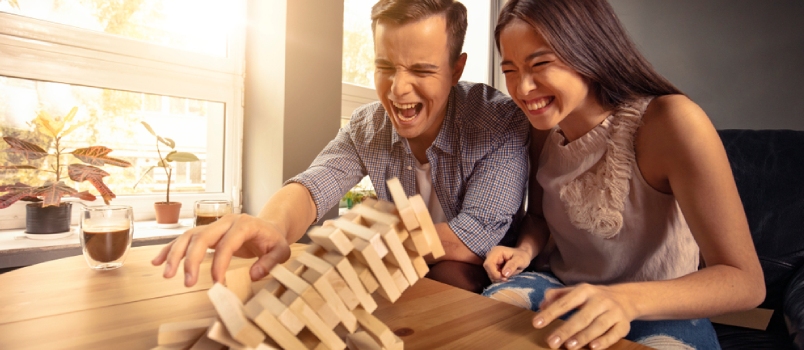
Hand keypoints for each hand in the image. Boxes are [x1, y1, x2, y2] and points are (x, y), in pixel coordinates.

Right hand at [151, 213, 290, 286]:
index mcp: (244, 224)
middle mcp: (226, 221)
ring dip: (175, 254)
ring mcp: (214, 225)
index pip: (227, 243)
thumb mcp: (281, 251)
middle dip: (191, 259)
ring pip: (189, 236)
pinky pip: (186, 239)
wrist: (269, 227)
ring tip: (167, 274)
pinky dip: (171, 249)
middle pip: (202, 236)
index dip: (219, 263)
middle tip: (187, 282)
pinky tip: (158, 262)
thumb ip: (270, 263)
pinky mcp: (207, 232)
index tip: (217, 282)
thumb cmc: (273, 240)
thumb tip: (253, 275)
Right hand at [483, 245, 532, 281]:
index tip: (504, 278)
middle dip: (496, 277)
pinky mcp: (492, 266)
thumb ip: (512, 265)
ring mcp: (491, 260)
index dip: (494, 273)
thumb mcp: (520, 260)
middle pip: (487, 269)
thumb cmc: (522, 256)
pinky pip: (492, 274)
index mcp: (496, 251)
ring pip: (489, 273)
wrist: (522, 255)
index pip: (488, 264)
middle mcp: (491, 255)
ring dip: (497, 278)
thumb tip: (504, 274)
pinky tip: (505, 277)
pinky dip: (498, 278)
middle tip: (507, 279)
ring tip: (507, 278)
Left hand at [534, 284, 634, 349]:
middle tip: (551, 342)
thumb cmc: (593, 297)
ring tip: (569, 346)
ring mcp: (614, 312)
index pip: (565, 302)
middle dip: (566, 330)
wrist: (626, 298)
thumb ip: (557, 296)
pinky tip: (593, 347)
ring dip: (583, 337)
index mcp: (585, 291)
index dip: (550, 313)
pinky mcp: (624, 324)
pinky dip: (604, 341)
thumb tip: (541, 305)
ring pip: (598, 326)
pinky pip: (614, 334)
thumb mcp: (576, 292)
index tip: (537, 323)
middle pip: (582, 317)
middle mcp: (600, 300)